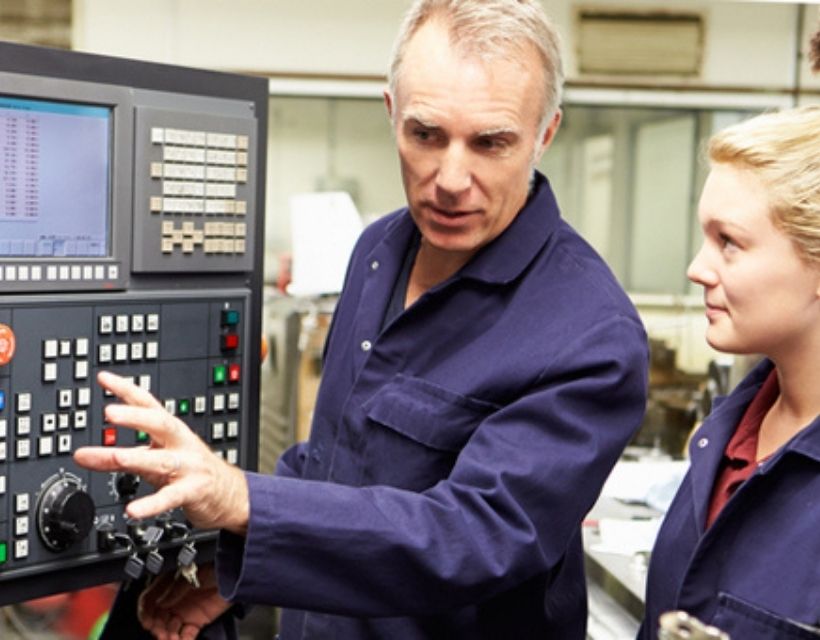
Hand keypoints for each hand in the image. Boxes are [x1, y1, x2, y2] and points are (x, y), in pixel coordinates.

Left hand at [73, 371, 248, 533]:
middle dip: (136, 417)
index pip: (148, 403)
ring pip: (163, 460)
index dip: (127, 389)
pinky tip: (133, 510)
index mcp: (170, 431)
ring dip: (139, 458)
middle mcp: (180, 444)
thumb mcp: (150, 460)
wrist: (226, 492)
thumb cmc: (187, 470)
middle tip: (110, 412)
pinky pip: (170, 497)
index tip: (104, 378)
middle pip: (160, 424)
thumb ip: (113, 457)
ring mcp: (188, 467)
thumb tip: (80, 456)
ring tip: (116, 458)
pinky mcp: (192, 491)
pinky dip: (151, 504)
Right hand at [138, 563, 231, 639]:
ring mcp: (185, 612)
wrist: (235, 570)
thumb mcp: (190, 574)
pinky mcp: (197, 621)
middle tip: (159, 632)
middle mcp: (173, 600)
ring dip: (167, 636)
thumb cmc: (213, 564)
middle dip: (155, 627)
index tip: (146, 621)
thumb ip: (175, 589)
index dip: (145, 612)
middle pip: (157, 619)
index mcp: (167, 586)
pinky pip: (186, 635)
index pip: (150, 601)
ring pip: (169, 629)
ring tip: (169, 639)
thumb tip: (161, 603)